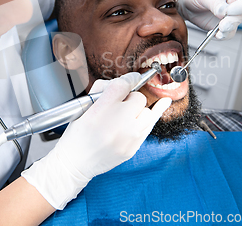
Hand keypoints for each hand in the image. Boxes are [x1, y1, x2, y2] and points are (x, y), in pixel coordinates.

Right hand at [22, 73, 171, 208]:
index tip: (132, 78)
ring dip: (137, 110)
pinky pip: (150, 125)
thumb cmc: (78, 133)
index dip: (130, 79)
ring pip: (146, 111)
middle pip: (137, 97)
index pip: (123, 85)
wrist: (76, 162)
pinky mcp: (134, 147)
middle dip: (129, 99)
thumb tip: (125, 82)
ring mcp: (128, 136)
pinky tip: (165, 102)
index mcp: (101, 109)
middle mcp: (117, 121)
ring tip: (125, 115)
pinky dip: (156, 113)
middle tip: (118, 106)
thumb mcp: (83, 105)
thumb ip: (104, 89)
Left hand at [172, 0, 241, 39]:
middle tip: (222, 24)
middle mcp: (237, 5)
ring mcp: (231, 17)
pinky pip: (227, 34)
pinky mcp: (223, 27)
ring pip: (235, 27)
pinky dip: (220, 36)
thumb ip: (216, 4)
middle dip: (232, 21)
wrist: (187, 4)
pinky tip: (212, 33)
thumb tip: (225, 13)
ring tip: (217, 29)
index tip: (229, 10)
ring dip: (226, 30)